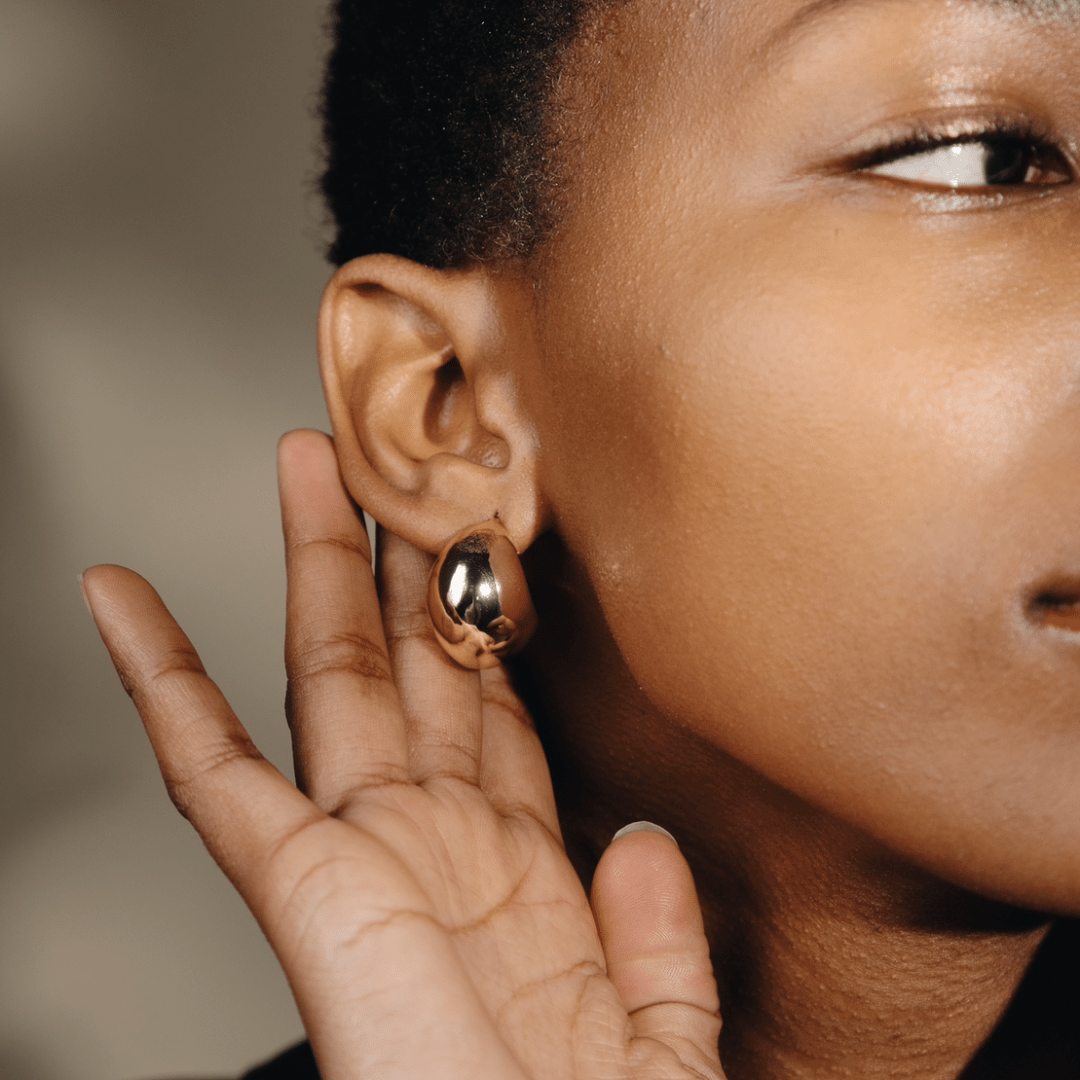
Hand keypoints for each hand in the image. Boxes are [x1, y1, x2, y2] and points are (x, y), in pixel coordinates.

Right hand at [81, 429, 723, 1079]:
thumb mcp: (661, 1035)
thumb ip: (661, 934)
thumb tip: (647, 833)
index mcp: (518, 872)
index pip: (491, 713)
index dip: (483, 625)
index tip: (480, 546)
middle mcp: (435, 843)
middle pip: (409, 665)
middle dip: (393, 560)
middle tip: (383, 466)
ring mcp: (361, 854)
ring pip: (325, 679)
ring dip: (309, 571)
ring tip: (298, 472)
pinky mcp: (302, 890)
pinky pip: (215, 772)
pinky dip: (164, 684)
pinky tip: (126, 607)